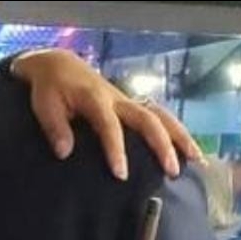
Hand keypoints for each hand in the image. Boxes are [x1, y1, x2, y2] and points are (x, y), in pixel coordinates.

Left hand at [12, 49, 203, 182]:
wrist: (59, 65)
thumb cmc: (50, 88)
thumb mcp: (43, 104)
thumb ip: (54, 127)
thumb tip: (65, 152)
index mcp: (95, 99)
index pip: (109, 126)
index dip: (116, 149)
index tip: (121, 174)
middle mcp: (118, 99)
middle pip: (147, 119)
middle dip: (161, 145)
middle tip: (171, 171)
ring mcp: (128, 102)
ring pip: (161, 116)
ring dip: (180, 137)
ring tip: (196, 160)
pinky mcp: (132, 106)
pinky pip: (159, 117)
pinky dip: (176, 133)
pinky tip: (190, 153)